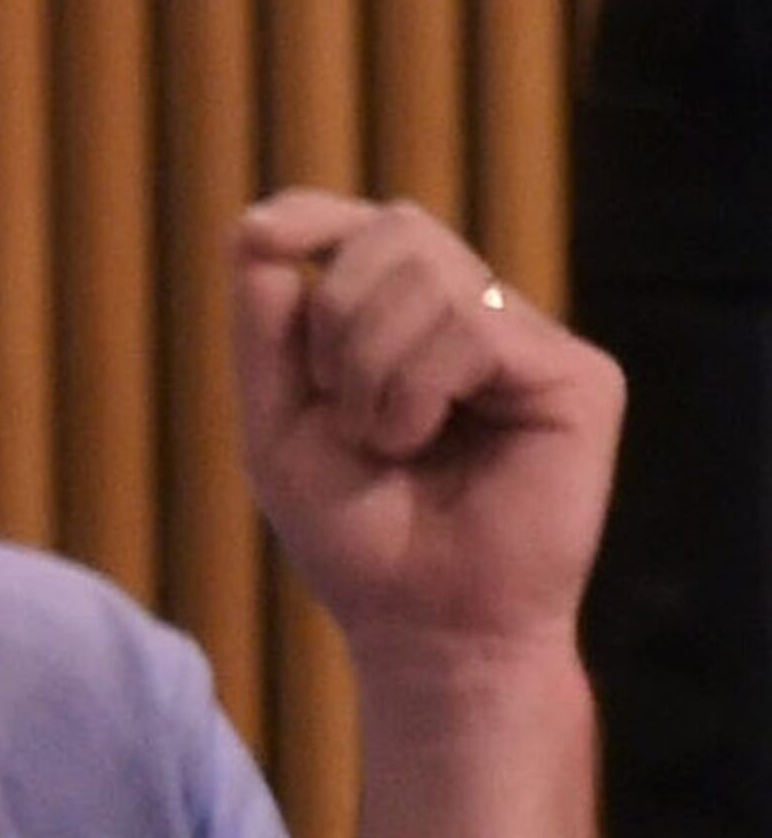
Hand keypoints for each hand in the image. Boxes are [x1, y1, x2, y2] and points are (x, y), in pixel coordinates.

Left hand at [229, 189, 621, 672]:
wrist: (420, 623)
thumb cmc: (355, 536)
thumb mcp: (278, 427)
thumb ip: (267, 332)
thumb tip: (258, 229)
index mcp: (410, 324)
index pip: (368, 227)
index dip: (314, 214)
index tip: (261, 236)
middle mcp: (478, 318)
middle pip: (394, 231)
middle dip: (334, 320)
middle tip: (340, 410)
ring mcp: (531, 341)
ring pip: (429, 272)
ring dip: (369, 368)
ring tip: (386, 442)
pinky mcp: (578, 375)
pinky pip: (473, 327)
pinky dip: (415, 388)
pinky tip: (421, 444)